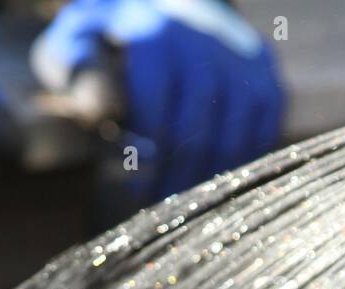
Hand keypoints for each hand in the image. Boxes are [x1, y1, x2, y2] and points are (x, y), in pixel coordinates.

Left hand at [31, 0, 283, 200]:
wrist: (166, 7)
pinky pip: (260, 135)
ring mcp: (241, 59)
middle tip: (155, 213)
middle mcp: (205, 40)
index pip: (155, 102)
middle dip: (173, 176)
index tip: (128, 193)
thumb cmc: (110, 41)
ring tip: (181, 210)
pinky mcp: (265, 77)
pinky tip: (213, 191)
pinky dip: (237, 168)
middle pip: (197, 124)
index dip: (143, 155)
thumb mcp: (79, 47)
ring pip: (232, 136)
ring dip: (205, 181)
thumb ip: (82, 76)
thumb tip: (101, 110)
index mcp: (155, 34)